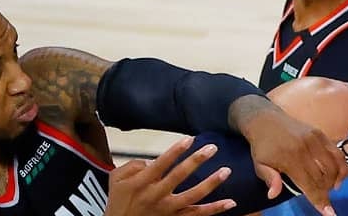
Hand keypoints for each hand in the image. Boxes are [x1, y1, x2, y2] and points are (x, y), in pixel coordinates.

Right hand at [105, 137, 235, 215]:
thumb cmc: (118, 201)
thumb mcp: (116, 179)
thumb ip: (133, 165)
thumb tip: (153, 160)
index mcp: (141, 183)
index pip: (161, 163)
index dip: (176, 151)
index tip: (190, 139)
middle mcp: (155, 196)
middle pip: (179, 176)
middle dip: (197, 161)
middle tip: (212, 148)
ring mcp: (167, 210)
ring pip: (193, 197)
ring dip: (211, 183)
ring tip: (226, 171)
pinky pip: (197, 215)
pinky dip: (215, 209)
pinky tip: (230, 202)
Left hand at [234, 96, 344, 215]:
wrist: (265, 119)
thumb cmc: (262, 146)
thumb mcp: (259, 164)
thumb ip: (269, 179)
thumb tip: (273, 195)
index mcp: (289, 158)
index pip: (309, 184)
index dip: (319, 200)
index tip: (329, 213)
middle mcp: (305, 148)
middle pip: (323, 176)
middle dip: (326, 192)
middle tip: (323, 198)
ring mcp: (314, 139)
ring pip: (333, 165)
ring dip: (335, 180)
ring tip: (331, 188)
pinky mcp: (319, 133)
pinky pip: (336, 152)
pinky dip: (340, 165)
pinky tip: (337, 175)